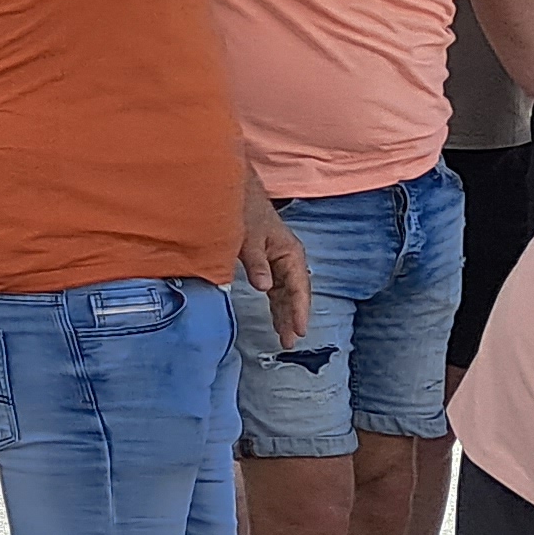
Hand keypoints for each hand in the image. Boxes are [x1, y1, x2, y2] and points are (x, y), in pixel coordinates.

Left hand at [235, 194, 312, 350]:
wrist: (233, 192)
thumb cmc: (244, 211)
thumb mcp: (248, 237)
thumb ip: (256, 262)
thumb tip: (264, 288)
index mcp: (290, 252)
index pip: (299, 287)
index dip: (299, 310)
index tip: (299, 329)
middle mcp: (289, 258)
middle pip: (294, 293)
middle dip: (293, 317)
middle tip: (290, 341)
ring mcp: (279, 261)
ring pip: (285, 293)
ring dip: (285, 314)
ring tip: (284, 337)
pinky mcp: (267, 263)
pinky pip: (276, 288)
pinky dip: (275, 304)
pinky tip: (276, 319)